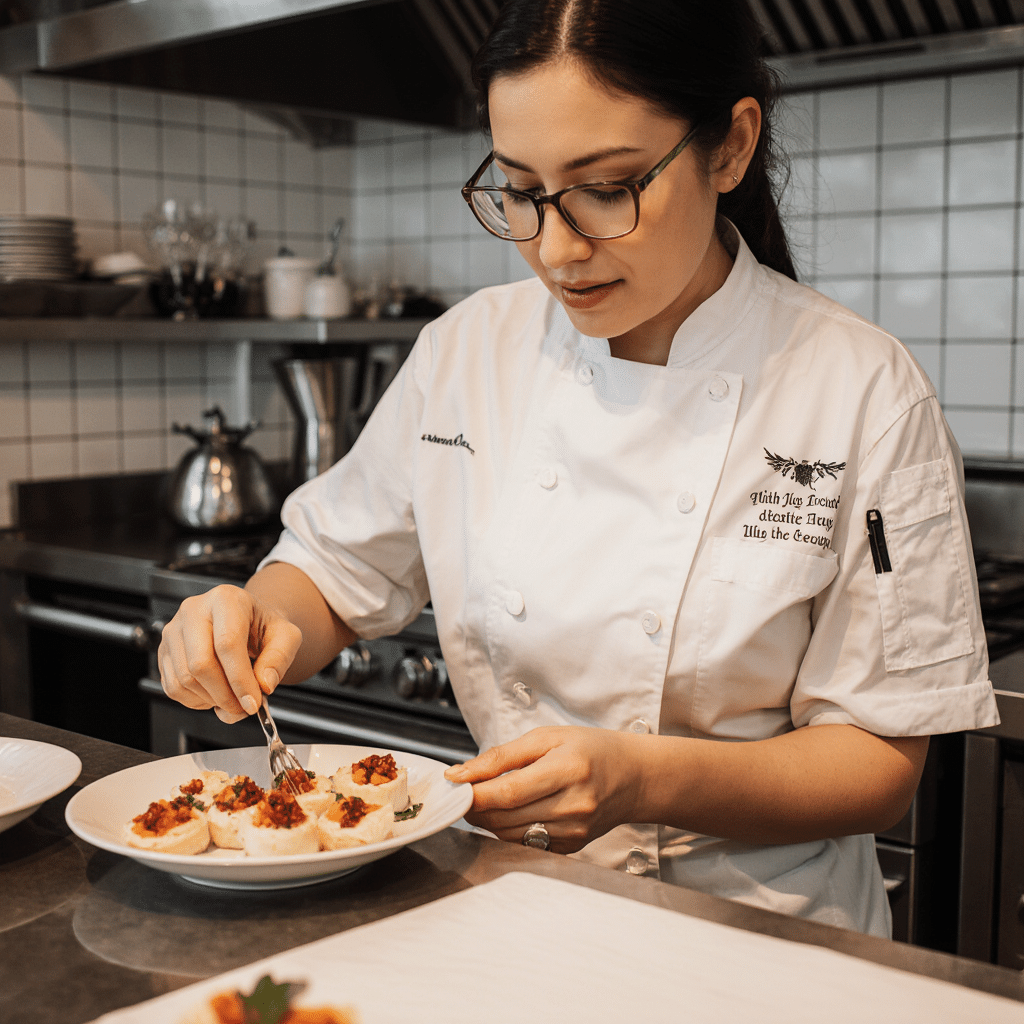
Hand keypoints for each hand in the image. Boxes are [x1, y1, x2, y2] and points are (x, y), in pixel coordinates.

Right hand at [158, 584, 302, 723]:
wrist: (246, 622)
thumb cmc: (262, 627)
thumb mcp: (286, 636)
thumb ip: (279, 658)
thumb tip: (264, 684)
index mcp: (226, 600)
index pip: (227, 643)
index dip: (240, 679)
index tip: (252, 702)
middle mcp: (194, 611)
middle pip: (200, 664)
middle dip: (225, 695)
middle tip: (244, 707)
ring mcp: (174, 631)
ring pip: (185, 679)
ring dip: (212, 700)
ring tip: (234, 699)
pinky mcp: (164, 651)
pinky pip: (173, 687)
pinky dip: (196, 701)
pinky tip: (215, 694)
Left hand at [444, 726, 642, 853]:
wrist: (634, 777)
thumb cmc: (592, 749)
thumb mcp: (548, 737)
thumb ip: (502, 756)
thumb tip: (462, 773)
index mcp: (568, 770)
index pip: (508, 791)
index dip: (474, 793)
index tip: (455, 785)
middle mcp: (573, 805)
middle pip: (505, 816)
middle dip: (476, 806)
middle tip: (464, 791)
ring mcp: (574, 831)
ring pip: (510, 834)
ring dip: (488, 819)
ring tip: (487, 798)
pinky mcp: (571, 847)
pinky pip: (526, 843)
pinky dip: (509, 829)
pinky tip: (512, 812)